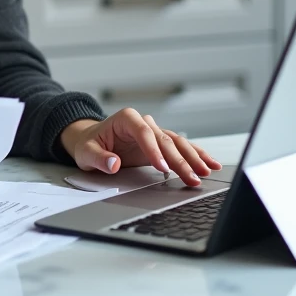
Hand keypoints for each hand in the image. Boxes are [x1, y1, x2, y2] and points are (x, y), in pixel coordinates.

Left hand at [59, 109, 220, 185]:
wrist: (92, 140)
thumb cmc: (89, 144)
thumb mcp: (86, 152)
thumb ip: (99, 158)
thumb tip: (113, 164)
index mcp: (126, 119)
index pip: (144, 133)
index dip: (154, 151)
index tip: (162, 169)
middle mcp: (144, 122)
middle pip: (165, 140)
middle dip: (180, 160)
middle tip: (192, 177)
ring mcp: (154, 132)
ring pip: (177, 143)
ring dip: (193, 157)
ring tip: (207, 171)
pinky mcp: (160, 144)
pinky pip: (180, 148)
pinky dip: (195, 155)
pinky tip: (209, 163)